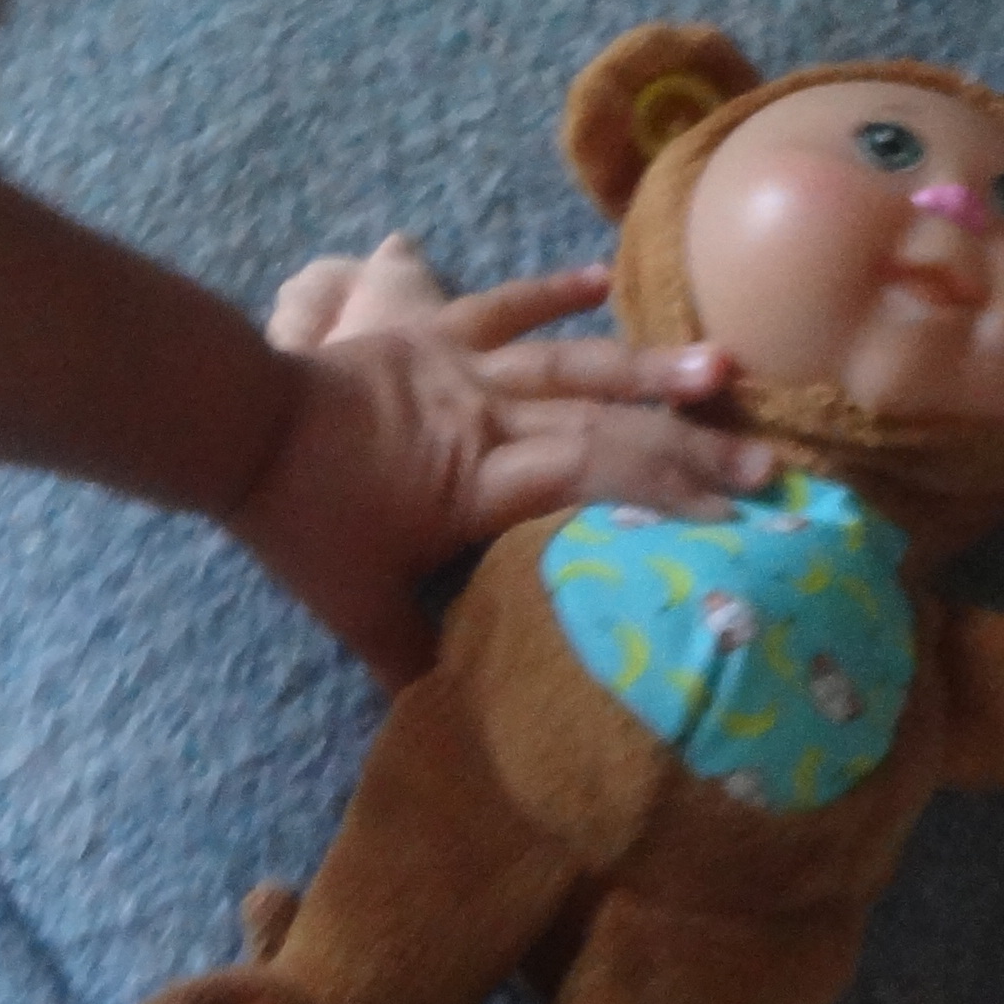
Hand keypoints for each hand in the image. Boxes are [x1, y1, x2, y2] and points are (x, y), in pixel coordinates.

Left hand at [235, 232, 769, 681]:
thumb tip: (461, 724)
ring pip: (569, 362)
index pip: (592, 478)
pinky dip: (551, 291)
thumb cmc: (298, 521)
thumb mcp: (355, 607)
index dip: (665, 495)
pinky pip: (500, 308)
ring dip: (647, 367)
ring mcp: (463, 367)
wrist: (233, 425)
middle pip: (603, 425)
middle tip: (769, 465)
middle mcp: (487, 415)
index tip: (735, 520)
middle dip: (689, 448)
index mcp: (478, 479)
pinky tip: (603, 278)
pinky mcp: (432, 336)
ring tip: (723, 369)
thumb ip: (411, 661)